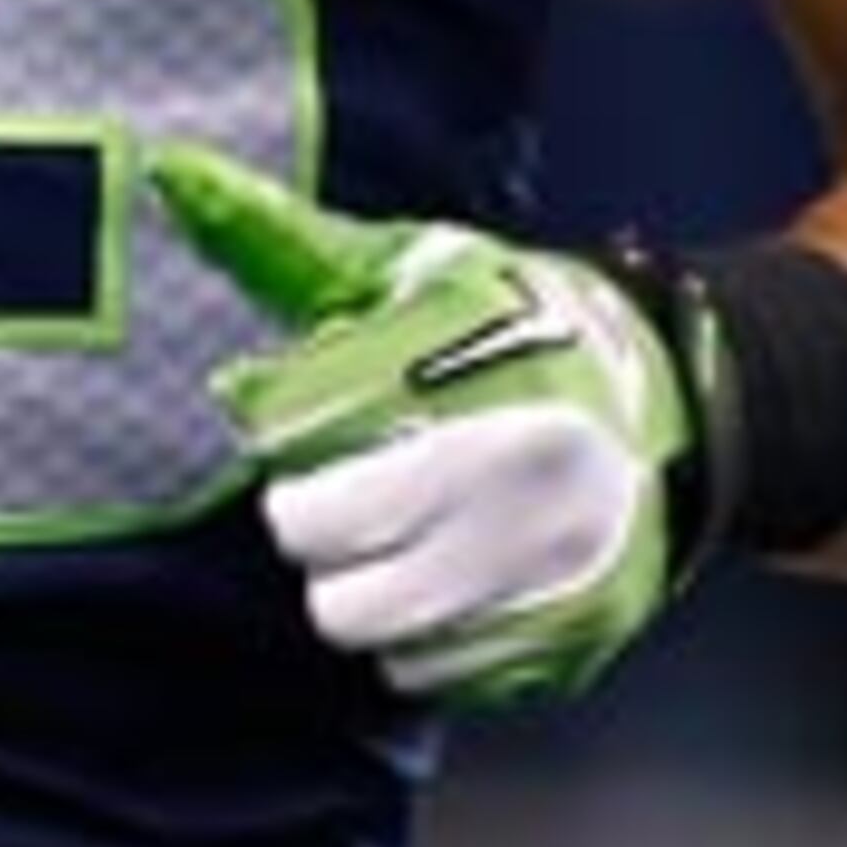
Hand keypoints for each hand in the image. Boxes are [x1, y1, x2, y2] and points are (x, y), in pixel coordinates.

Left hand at [147, 142, 711, 704]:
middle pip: (312, 534)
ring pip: (359, 619)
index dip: (278, 419)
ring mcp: (542, 565)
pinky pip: (425, 674)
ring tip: (403, 532)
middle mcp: (507, 466)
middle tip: (350, 480)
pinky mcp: (562, 643)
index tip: (310, 406)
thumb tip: (170, 173)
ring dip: (360, 580)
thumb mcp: (409, 268)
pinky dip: (420, 637)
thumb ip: (281, 241)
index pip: (284, 425)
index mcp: (462, 361)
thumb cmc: (509, 329)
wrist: (676, 411)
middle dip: (311, 508)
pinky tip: (454, 577)